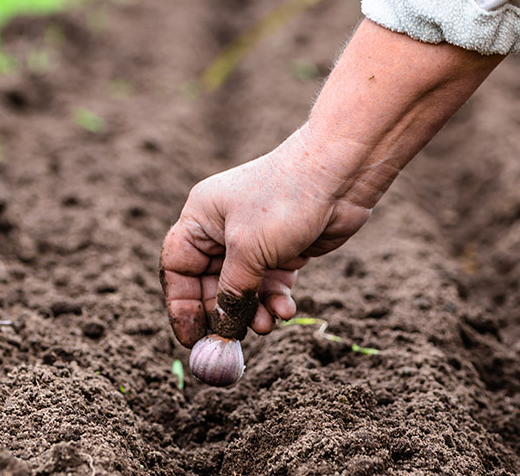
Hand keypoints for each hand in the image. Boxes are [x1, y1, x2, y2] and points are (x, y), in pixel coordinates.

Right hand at [158, 20, 502, 346]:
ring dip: (254, 311)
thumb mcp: (250, 251)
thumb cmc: (285, 201)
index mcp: (201, 218)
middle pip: (211, 284)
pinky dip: (276, 300)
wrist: (341, 176)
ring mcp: (255, 240)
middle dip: (224, 313)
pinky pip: (271, 284)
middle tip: (233, 343)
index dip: (181, 304)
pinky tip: (287, 311)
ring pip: (244, 289)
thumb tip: (223, 330)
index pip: (178, 268)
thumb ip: (233, 293)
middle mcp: (223, 229)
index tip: (191, 338)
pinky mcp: (284, 250)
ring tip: (269, 325)